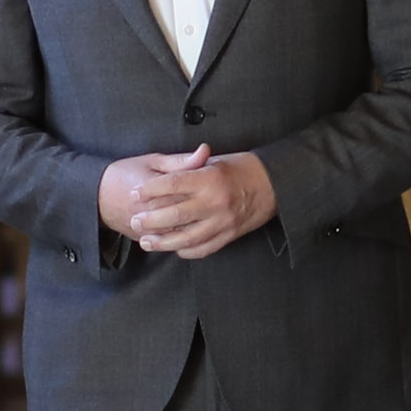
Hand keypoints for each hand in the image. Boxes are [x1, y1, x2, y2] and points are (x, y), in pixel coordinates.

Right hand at [98, 148, 207, 241]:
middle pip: (183, 214)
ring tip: (207, 218)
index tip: (217, 184)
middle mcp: (147, 210)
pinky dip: (181, 239)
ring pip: (176, 233)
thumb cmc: (125, 174)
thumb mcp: (152, 161)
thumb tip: (205, 151)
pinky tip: (194, 231)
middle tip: (217, 204)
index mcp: (152, 188)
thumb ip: (180, 161)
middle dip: (202, 211)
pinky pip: (166, 243)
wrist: (97, 196)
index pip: (184, 190)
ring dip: (195, 227)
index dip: (204, 188)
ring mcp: (144, 227)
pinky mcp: (142, 237)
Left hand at [127, 146, 276, 258]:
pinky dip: (186, 250)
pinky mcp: (229, 235)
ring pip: (185, 238)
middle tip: (135, 221)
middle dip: (150, 220)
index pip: (171, 185)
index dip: (149, 190)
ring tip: (146, 242)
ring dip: (163, 242)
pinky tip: (174, 248)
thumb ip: (190, 167)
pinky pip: (203, 248)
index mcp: (209, 178)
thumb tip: (163, 172)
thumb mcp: (216, 160)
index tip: (135, 193)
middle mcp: (214, 202)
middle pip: (174, 215)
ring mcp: (222, 222)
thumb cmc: (242, 168)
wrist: (276, 183)